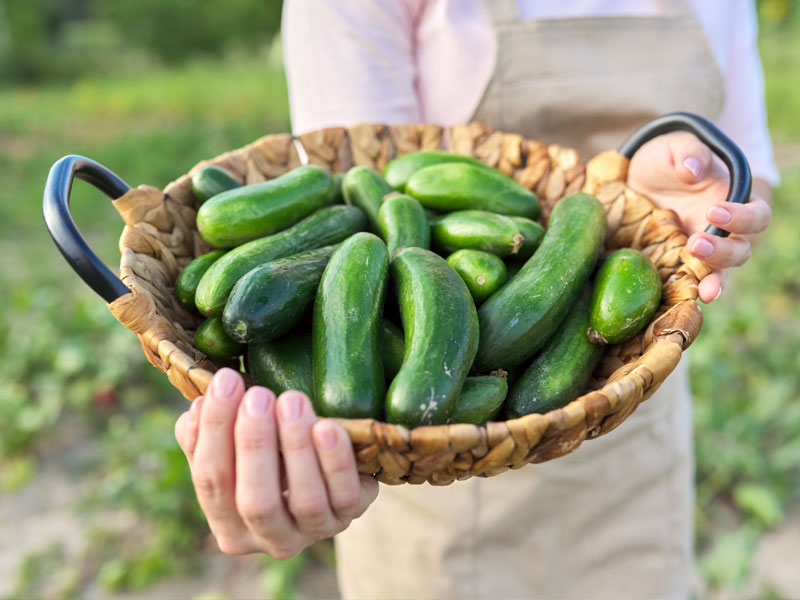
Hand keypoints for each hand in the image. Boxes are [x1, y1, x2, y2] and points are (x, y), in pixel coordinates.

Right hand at [174, 368, 378, 558]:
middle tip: (258, 395)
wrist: (331, 472)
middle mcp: (270, 540)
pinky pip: (345, 494)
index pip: (211, 482)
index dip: (214, 431)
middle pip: (255, 501)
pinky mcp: (350, 515)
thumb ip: (208, 435)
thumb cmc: (272, 457)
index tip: (224, 382)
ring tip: (292, 400)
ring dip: (296, 447)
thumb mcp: (236, 449)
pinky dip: (336, 461)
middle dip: (254, 444)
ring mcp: (314, 531)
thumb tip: (197, 408)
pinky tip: (328, 426)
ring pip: (304, 500)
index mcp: (230, 527)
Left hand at [626, 132, 770, 302]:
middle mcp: (723, 233)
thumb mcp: (674, 147)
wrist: (636, 179)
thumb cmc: (666, 160)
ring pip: (719, 275)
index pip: (756, 215)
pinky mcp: (675, 266)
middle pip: (741, 251)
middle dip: (723, 252)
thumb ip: (688, 153)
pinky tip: (683, 304)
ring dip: (712, 281)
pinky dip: (687, 296)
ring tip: (702, 290)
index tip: (714, 211)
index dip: (742, 217)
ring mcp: (700, 253)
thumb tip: (692, 169)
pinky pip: (687, 285)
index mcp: (734, 202)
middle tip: (695, 244)